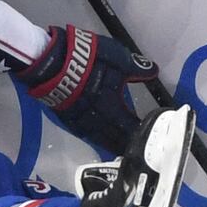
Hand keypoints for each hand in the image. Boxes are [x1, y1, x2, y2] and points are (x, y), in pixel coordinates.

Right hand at [18, 25, 158, 154]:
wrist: (53, 62)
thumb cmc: (90, 61)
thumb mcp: (119, 59)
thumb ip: (137, 68)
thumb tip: (154, 71)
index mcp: (114, 109)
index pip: (132, 127)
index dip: (142, 131)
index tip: (150, 135)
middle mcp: (99, 121)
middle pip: (116, 138)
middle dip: (127, 143)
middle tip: (136, 147)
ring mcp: (81, 121)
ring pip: (100, 139)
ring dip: (111, 143)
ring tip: (119, 147)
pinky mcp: (67, 117)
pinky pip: (84, 133)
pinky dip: (94, 137)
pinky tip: (97, 136)